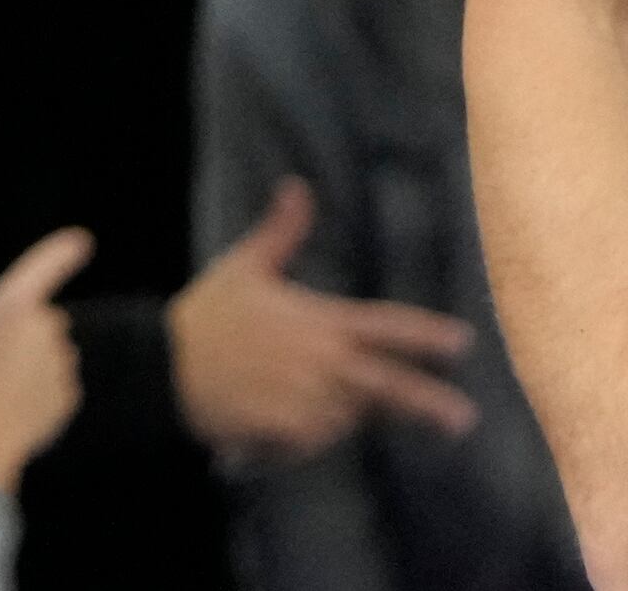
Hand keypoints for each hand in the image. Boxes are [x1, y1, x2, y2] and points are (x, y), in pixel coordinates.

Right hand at [0, 225, 93, 492]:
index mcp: (11, 306)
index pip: (40, 269)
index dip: (60, 253)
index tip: (82, 240)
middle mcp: (45, 330)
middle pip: (40, 322)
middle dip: (22, 336)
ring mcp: (61, 366)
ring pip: (48, 358)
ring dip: (28, 369)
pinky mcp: (69, 398)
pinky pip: (55, 389)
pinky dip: (38, 398)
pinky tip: (10, 414)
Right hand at [169, 180, 476, 461]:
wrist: (163, 367)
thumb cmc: (208, 315)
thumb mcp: (244, 267)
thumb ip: (280, 232)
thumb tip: (298, 186)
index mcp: (320, 323)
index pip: (386, 326)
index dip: (426, 334)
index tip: (463, 341)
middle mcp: (324, 364)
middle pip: (392, 387)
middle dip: (430, 403)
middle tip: (464, 419)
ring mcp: (310, 401)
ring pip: (350, 418)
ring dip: (343, 415)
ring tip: (306, 403)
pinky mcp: (292, 432)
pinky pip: (317, 441)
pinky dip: (309, 437)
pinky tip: (284, 426)